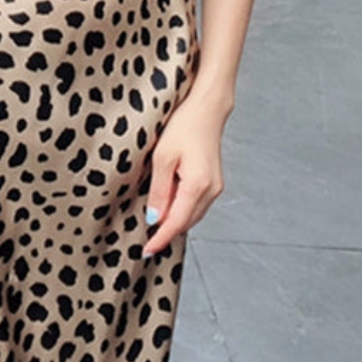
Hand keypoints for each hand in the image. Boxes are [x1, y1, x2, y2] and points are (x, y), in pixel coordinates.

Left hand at [142, 96, 225, 256]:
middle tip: (146, 241)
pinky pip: (196, 204)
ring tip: (154, 223)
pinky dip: (182, 209)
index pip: (176, 223)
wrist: (207, 109)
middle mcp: (211, 190)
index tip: (147, 251)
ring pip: (191, 214)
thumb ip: (160, 191)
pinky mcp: (213, 182)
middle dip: (166, 232)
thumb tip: (155, 218)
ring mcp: (215, 187)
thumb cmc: (184, 127)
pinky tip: (168, 205)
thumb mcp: (163, 158)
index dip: (161, 239)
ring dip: (174, 220)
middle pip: (185, 222)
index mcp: (197, 186)